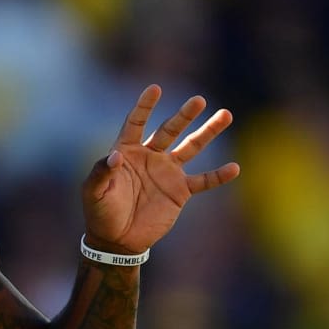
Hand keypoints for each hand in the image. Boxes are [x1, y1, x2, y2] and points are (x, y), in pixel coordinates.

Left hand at [81, 85, 239, 254]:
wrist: (117, 240)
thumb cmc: (100, 212)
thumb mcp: (94, 191)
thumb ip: (102, 171)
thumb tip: (115, 156)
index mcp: (127, 151)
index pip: (136, 123)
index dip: (144, 106)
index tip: (155, 89)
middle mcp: (150, 157)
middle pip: (169, 130)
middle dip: (184, 115)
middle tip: (198, 100)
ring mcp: (167, 172)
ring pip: (191, 147)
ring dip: (207, 132)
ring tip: (225, 114)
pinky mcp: (180, 191)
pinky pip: (203, 180)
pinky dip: (218, 176)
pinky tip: (235, 168)